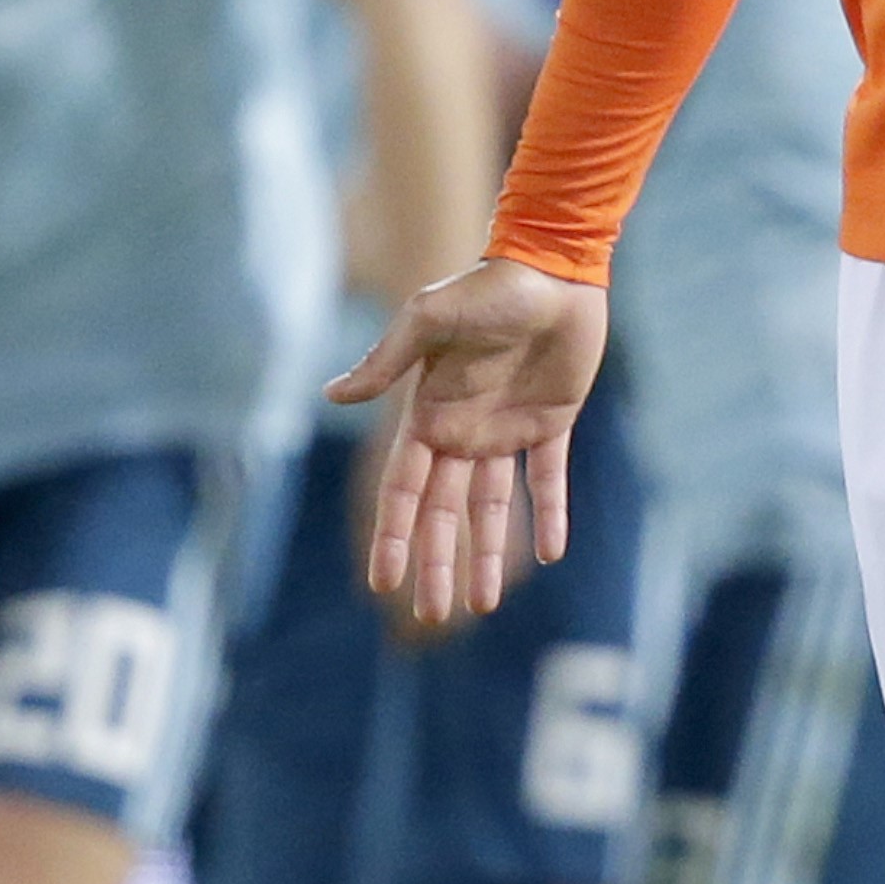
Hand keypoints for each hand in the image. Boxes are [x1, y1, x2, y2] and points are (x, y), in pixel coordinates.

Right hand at [330, 256, 606, 623]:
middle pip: (443, 511)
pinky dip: (549, 513)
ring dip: (488, 553)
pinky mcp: (551, 423)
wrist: (552, 268)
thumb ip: (386, 362)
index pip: (405, 488)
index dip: (393, 534)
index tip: (383, 582)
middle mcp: (462, 428)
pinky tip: (551, 552)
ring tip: (483, 604)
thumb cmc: (486, 287)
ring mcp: (506, 429)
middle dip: (435, 561)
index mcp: (429, 412)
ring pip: (491, 506)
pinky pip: (547, 478)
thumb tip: (332, 396)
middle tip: (432, 615)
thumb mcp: (427, 319)